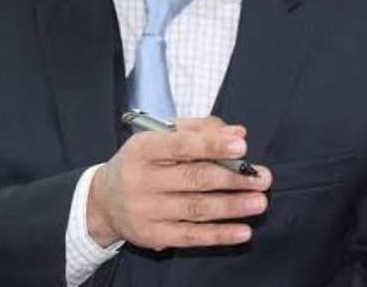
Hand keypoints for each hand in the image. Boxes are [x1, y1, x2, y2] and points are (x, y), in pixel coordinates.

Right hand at [87, 116, 272, 249]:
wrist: (104, 201)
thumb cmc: (141, 163)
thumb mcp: (160, 137)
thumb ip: (198, 130)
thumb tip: (237, 134)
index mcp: (141, 149)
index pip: (179, 145)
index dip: (212, 145)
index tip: (241, 147)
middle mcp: (140, 180)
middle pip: (193, 178)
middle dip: (232, 178)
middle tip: (262, 178)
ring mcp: (145, 210)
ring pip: (196, 208)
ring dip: (232, 206)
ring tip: (259, 202)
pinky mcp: (151, 235)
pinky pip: (191, 236)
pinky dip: (219, 235)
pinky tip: (243, 231)